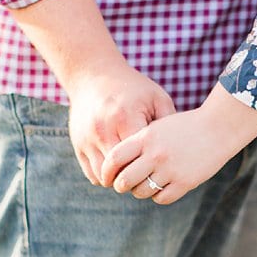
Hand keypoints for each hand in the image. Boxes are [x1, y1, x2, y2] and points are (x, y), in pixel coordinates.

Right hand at [66, 64, 175, 184]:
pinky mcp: (78, 145)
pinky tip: (117, 169)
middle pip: (120, 172)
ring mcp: (87, 140)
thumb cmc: (133, 88)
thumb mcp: (157, 98)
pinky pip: (91, 173)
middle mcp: (103, 131)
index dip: (151, 169)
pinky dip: (105, 176)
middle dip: (135, 178)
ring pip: (103, 177)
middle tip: (147, 176)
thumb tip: (179, 150)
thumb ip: (169, 123)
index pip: (139, 159)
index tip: (160, 169)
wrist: (94, 76)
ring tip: (132, 173)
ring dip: (118, 180)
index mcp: (125, 118)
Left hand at [99, 87, 256, 204]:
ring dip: (139, 191)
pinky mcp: (185, 182)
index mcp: (145, 137)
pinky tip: (162, 187)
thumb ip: (136, 144)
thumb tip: (113, 166)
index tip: (106, 177)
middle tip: (123, 185)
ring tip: (145, 184)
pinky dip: (158, 196)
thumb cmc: (184, 127)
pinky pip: (161, 198)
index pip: (114, 158)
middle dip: (120, 186)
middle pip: (124, 180)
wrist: (219, 127)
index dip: (106, 171)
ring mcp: (171, 169)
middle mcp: (155, 154)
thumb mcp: (157, 127)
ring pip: (141, 192)